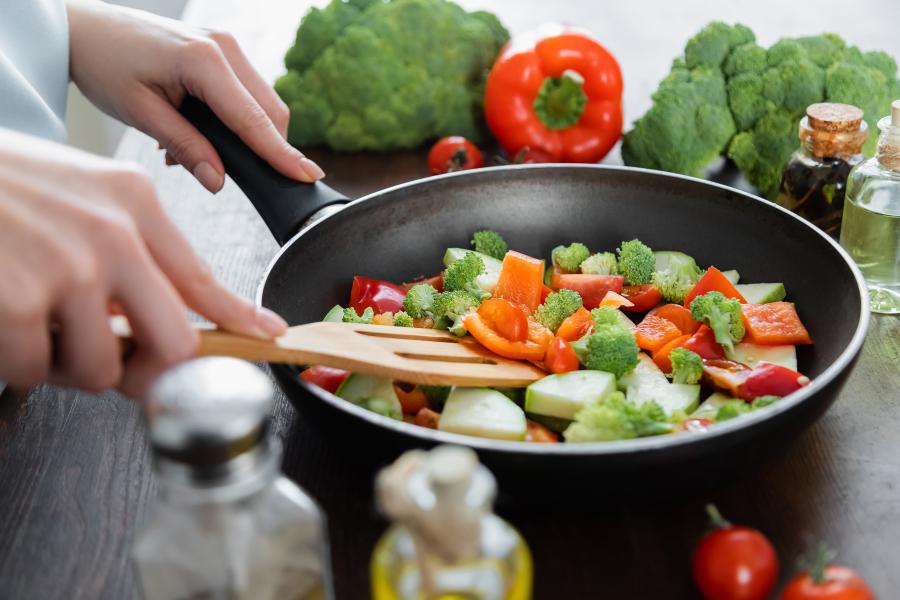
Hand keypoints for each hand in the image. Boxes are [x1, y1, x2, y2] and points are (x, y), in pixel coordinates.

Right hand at [0, 129, 287, 395]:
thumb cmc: (5, 185)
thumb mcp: (85, 195)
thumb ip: (134, 250)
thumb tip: (175, 316)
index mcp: (135, 205)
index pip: (204, 279)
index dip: (239, 320)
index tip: (267, 338)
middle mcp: (111, 236)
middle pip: (172, 342)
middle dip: (147, 370)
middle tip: (120, 365)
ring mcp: (64, 269)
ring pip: (99, 368)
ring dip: (68, 364)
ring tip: (39, 322)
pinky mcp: (14, 302)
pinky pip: (36, 371)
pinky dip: (19, 362)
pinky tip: (5, 321)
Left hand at [65, 0, 323, 192]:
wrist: (84, 29)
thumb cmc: (105, 64)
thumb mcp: (141, 114)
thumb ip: (186, 147)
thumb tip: (219, 181)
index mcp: (203, 61)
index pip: (253, 120)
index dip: (282, 154)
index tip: (308, 177)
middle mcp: (224, 47)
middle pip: (270, 111)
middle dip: (265, 149)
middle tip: (228, 175)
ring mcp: (227, 46)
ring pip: (262, 103)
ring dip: (245, 136)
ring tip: (191, 150)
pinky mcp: (222, 51)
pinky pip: (246, 93)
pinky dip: (235, 120)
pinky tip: (197, 131)